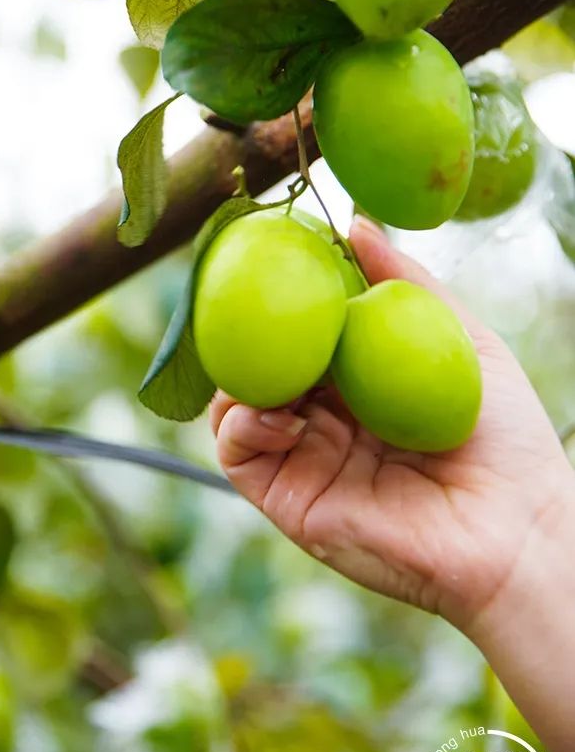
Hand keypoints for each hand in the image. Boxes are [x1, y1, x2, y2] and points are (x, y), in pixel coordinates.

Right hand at [211, 215, 574, 642]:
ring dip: (240, 374)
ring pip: (233, 403)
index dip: (279, 301)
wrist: (517, 529)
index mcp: (359, 382)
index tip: (268, 260)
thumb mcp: (459, 336)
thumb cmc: (504, 438)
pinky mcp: (289, 499)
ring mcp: (302, 458)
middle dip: (247, 330)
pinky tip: (283, 412)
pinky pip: (235, 451)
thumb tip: (355, 222)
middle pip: (259, 365)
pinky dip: (241, 420)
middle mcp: (323, 418)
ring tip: (276, 360)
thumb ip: (404, 281)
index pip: (302, 333)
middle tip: (250, 298)